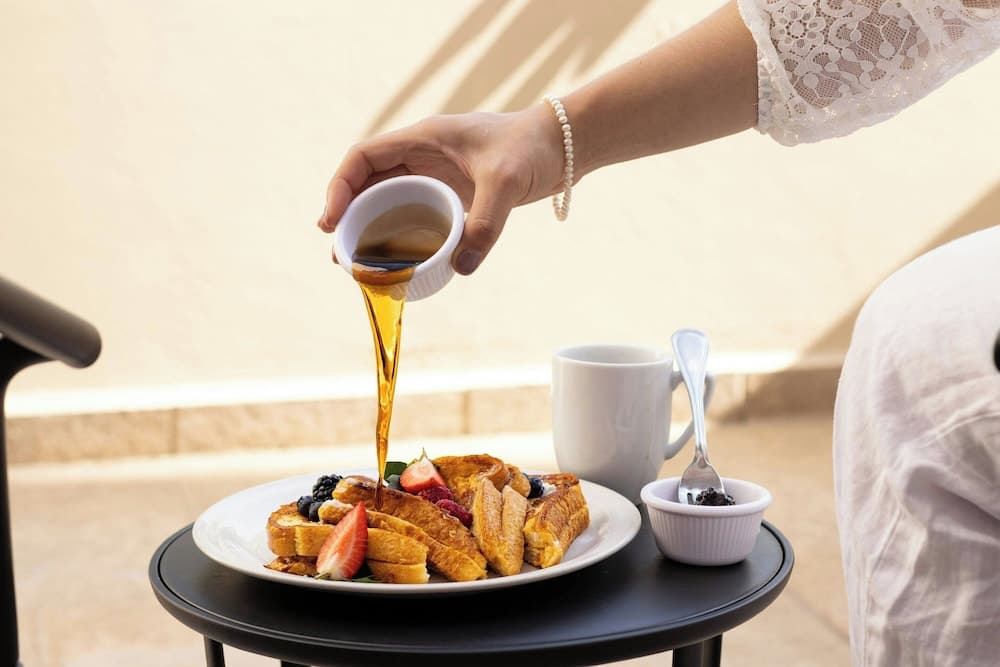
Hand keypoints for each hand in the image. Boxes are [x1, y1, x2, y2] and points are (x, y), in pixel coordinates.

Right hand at [317, 105, 565, 274]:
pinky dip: (401, 233)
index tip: (331, 222)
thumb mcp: (506, 183)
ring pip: (389, 199)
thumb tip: (461, 268)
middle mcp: (422, 154)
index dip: (340, 188)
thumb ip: (484, 224)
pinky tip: (398, 258)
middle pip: (369, 183)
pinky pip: (415, 211)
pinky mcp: (452, 191)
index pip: (363, 158)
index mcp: (423, 138)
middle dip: (349, 216)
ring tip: (358, 261)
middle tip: (340, 255)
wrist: (565, 144)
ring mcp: (436, 173)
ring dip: (371, 227)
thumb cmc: (533, 148)